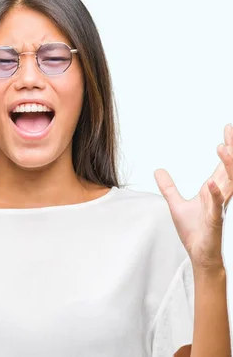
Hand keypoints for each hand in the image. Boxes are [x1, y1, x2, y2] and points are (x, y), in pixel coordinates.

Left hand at [154, 123, 232, 270]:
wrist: (200, 255)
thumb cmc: (194, 230)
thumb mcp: (176, 204)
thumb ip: (169, 187)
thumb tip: (157, 170)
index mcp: (214, 191)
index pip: (223, 165)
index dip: (227, 148)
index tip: (227, 129)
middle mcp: (221, 196)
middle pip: (231, 169)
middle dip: (232, 150)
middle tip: (230, 129)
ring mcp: (219, 208)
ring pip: (229, 184)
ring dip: (226, 165)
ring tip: (221, 147)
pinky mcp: (214, 222)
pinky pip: (216, 207)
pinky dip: (214, 195)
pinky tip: (210, 184)